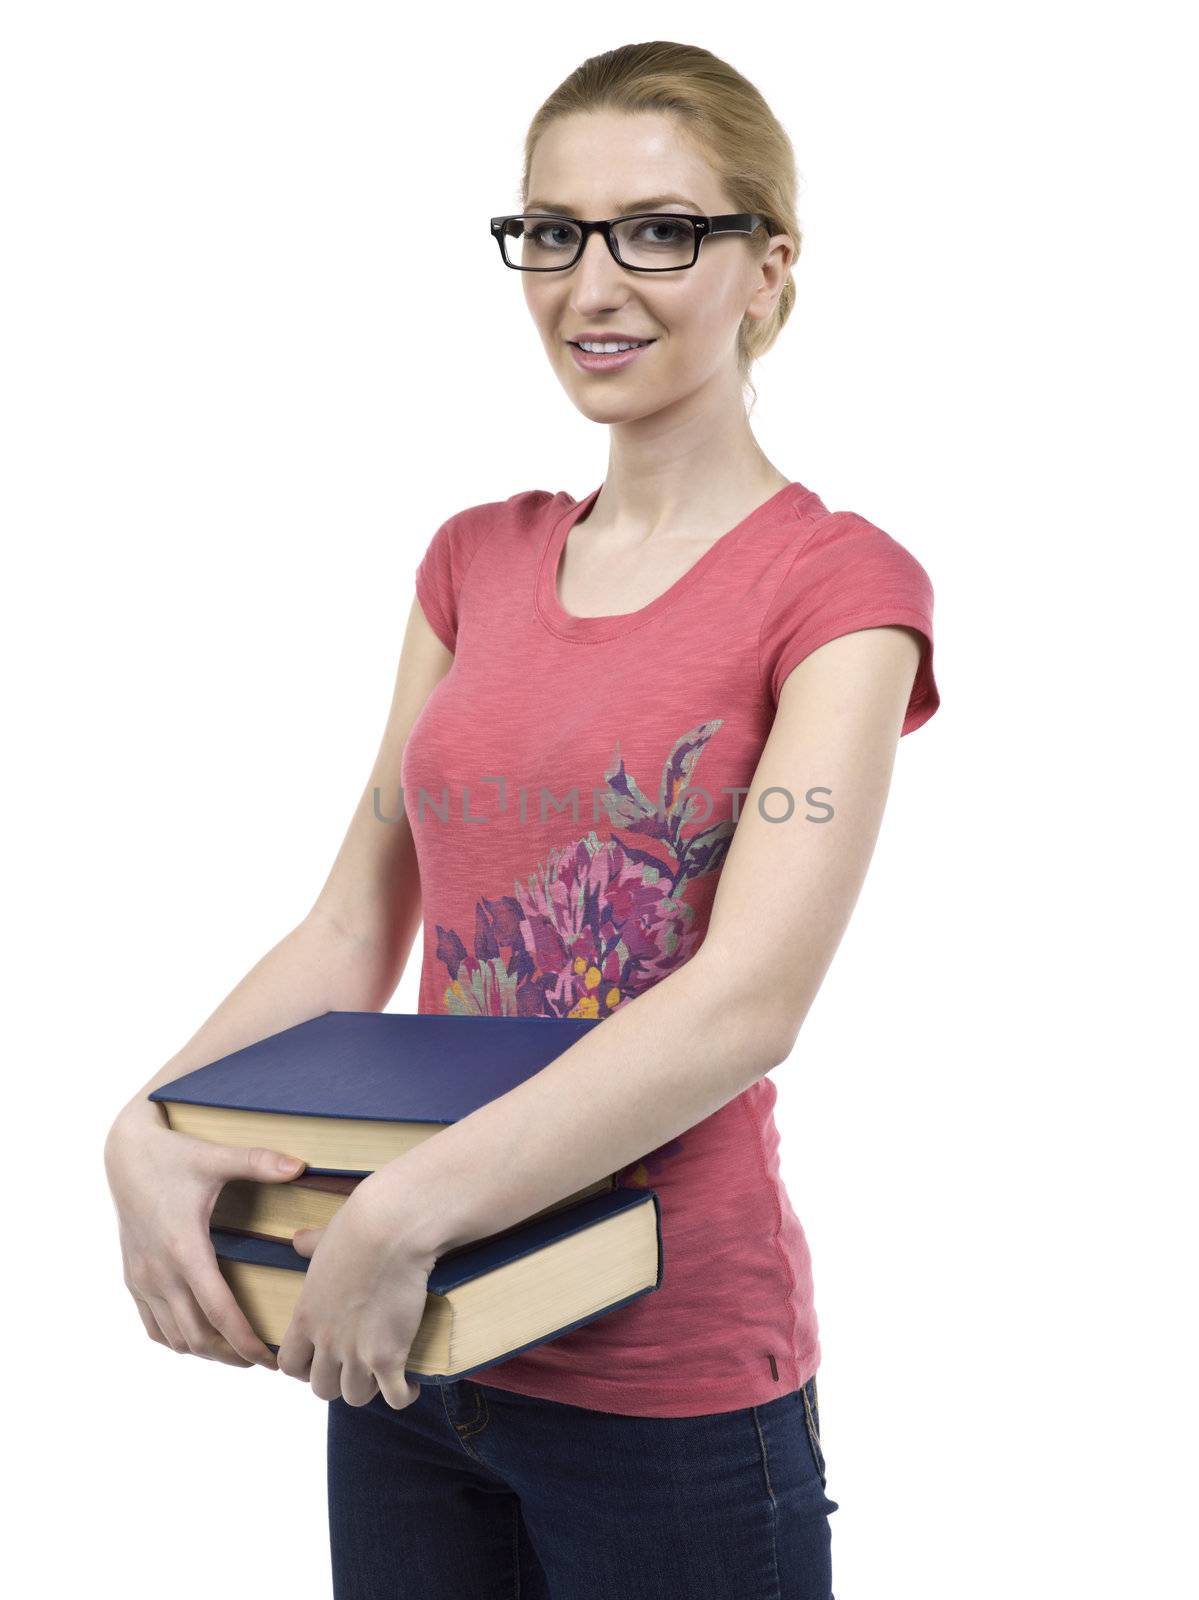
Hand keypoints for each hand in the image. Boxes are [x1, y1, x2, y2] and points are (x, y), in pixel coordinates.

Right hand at [104, 1098, 306, 1368]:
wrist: (124, 1154)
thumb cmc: (173, 1155)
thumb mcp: (216, 1157)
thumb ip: (259, 1162)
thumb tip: (301, 1166)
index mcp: (185, 1248)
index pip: (219, 1312)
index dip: (246, 1341)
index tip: (271, 1359)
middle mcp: (160, 1272)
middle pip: (197, 1336)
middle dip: (232, 1354)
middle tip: (264, 1360)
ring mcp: (143, 1278)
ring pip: (174, 1337)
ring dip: (206, 1351)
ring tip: (238, 1352)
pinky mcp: (133, 1278)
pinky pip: (153, 1326)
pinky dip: (177, 1339)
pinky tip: (200, 1336)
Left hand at [276, 1173, 436, 1409]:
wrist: (391, 1229)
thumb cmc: (359, 1227)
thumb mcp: (325, 1238)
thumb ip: (310, 1246)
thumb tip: (298, 1239)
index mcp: (306, 1316)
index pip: (289, 1365)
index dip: (305, 1369)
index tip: (321, 1361)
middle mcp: (325, 1342)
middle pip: (322, 1389)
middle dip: (339, 1382)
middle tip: (358, 1366)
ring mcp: (356, 1354)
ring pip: (355, 1397)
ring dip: (370, 1388)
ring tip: (385, 1373)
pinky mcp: (389, 1357)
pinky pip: (393, 1396)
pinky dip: (403, 1395)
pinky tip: (410, 1383)